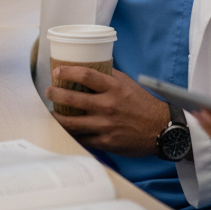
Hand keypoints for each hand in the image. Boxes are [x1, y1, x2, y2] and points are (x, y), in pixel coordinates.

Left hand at [47, 67, 170, 156]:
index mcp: (114, 89)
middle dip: (55, 94)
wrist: (161, 130)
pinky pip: (82, 139)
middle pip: (72, 99)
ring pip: (72, 123)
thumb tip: (91, 66)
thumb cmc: (143, 105)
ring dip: (57, 117)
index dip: (68, 72)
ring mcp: (105, 126)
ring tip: (51, 113)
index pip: (86, 76)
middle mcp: (108, 106)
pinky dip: (72, 134)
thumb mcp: (128, 84)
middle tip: (49, 91)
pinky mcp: (106, 142)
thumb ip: (110, 76)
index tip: (57, 72)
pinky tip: (66, 130)